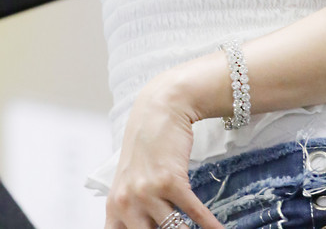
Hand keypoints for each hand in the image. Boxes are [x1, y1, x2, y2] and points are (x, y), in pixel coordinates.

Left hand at [105, 72, 224, 228]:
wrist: (159, 109)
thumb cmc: (146, 148)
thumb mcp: (130, 181)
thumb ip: (132, 212)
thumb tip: (145, 227)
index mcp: (115, 208)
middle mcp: (127, 203)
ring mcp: (148, 192)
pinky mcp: (170, 181)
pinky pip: (194, 215)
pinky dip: (210, 227)